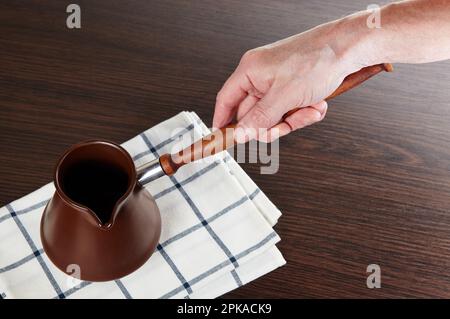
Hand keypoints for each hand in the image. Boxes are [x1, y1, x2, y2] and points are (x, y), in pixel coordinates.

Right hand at [212, 16, 372, 141]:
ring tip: (308, 109)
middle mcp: (261, 76)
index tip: (222, 138)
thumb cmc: (316, 61)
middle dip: (273, 124)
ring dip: (293, 119)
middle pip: (254, 113)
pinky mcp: (293, 88)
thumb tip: (240, 134)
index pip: (226, 100)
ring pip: (275, 116)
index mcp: (250, 71)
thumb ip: (259, 118)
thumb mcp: (284, 96)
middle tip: (284, 127)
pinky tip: (317, 104)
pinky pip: (290, 111)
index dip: (222, 120)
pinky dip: (304, 113)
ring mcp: (277, 83)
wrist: (348, 49)